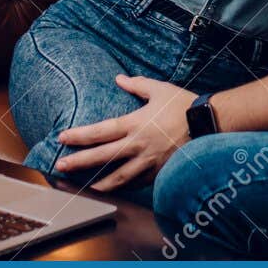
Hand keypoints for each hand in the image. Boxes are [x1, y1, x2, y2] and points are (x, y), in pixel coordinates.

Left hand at [53, 75, 196, 192]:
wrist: (207, 123)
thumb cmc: (183, 104)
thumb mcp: (159, 89)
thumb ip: (137, 84)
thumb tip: (119, 78)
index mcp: (134, 123)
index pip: (99, 132)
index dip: (79, 136)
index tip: (62, 139)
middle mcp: (137, 145)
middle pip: (102, 157)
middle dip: (79, 162)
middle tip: (60, 166)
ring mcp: (148, 161)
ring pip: (119, 177)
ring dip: (100, 183)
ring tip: (86, 187)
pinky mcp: (159, 171)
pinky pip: (139, 182)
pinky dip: (126, 187)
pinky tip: (118, 189)